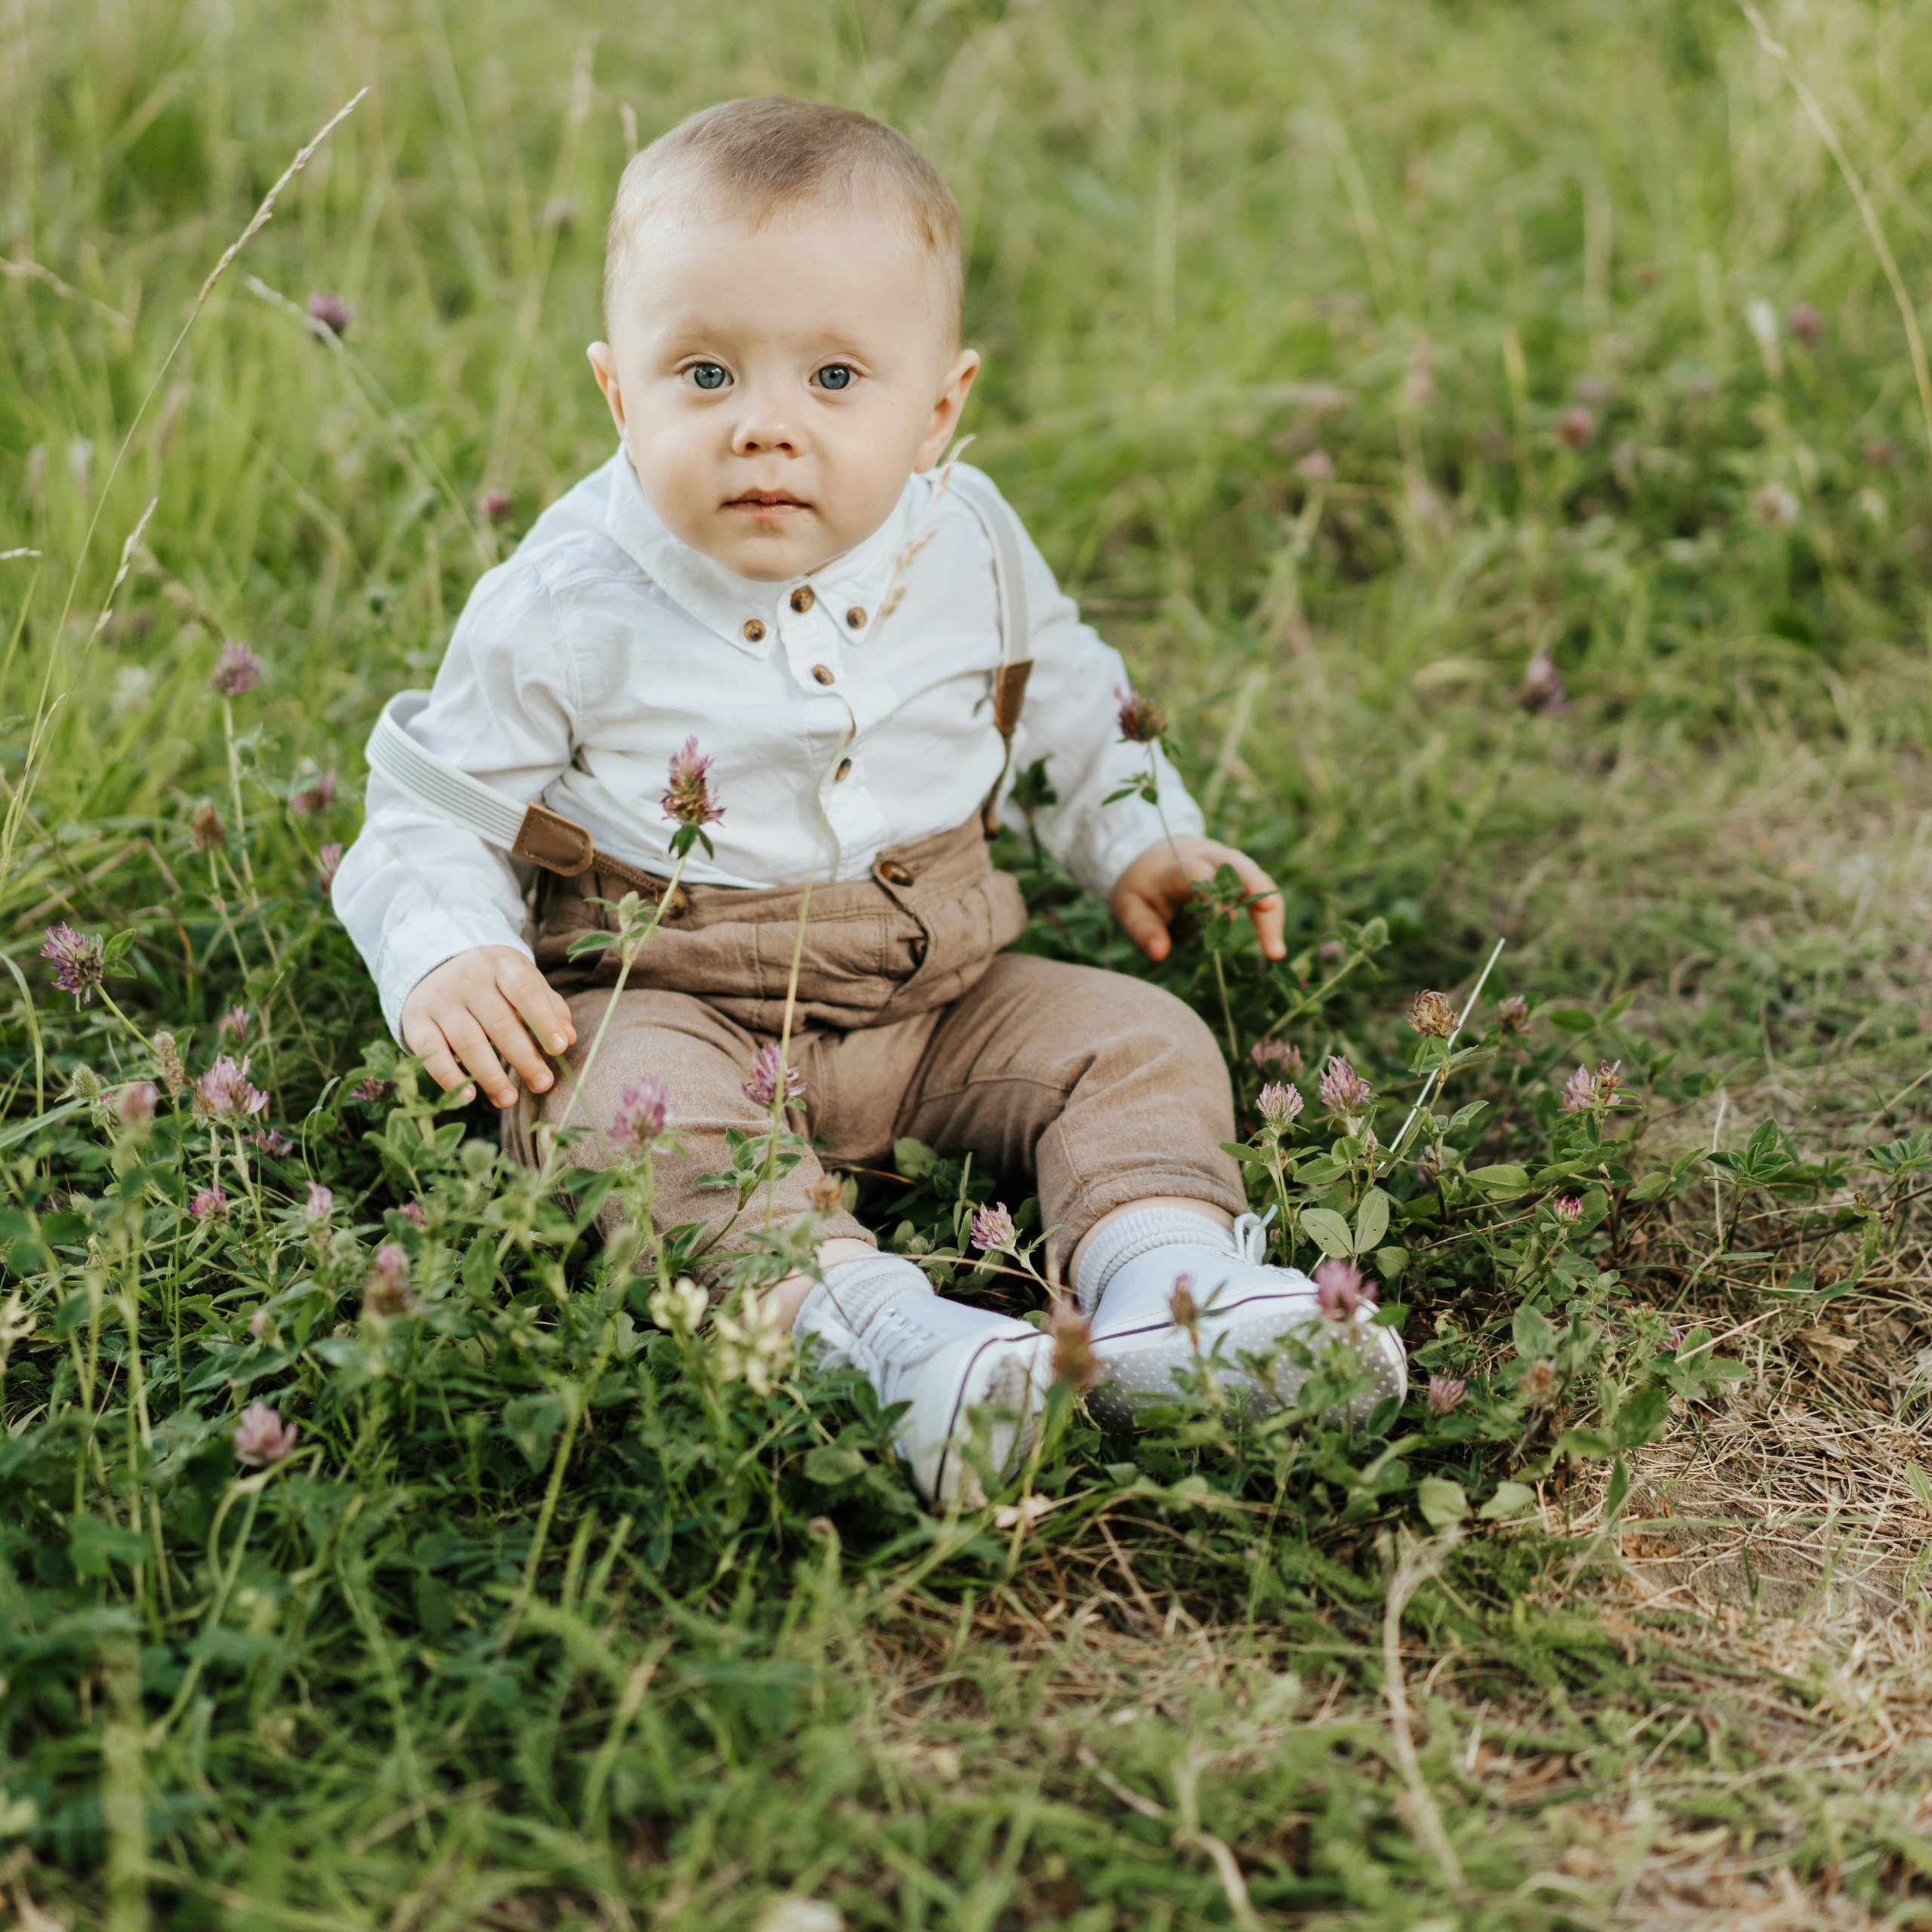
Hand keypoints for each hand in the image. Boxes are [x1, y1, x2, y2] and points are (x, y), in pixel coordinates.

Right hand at [399, 946, 576, 1109]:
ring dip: (491, 1075)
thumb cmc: (492, 984)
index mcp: (500, 965)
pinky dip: (450, 1077)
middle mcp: (468, 980)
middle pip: (499, 1022)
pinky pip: (431, 1053)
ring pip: (467, 1041)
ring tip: (509, 1100)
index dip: (544, 1019)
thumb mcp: (521, 983)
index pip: (525, 990)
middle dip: (523, 1057)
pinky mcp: (415, 1022)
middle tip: (543, 1083)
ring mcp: (439, 1001)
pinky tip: (469, 1097)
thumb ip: (548, 1007)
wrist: (432, 967)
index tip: (561, 1048)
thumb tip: (570, 1037)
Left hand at [1110, 835, 1285, 963]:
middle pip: (1237, 866)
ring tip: (1275, 951)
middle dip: (1254, 888)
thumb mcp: (1130, 905)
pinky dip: (1270, 912)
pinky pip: (1261, 887)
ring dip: (1270, 909)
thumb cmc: (1143, 885)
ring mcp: (1227, 861)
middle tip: (1267, 915)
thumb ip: (1143, 929)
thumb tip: (1159, 953)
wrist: (1152, 852)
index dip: (1212, 890)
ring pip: (1256, 877)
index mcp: (1175, 865)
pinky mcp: (1240, 870)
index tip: (1226, 917)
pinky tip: (1273, 942)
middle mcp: (1206, 857)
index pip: (1196, 871)